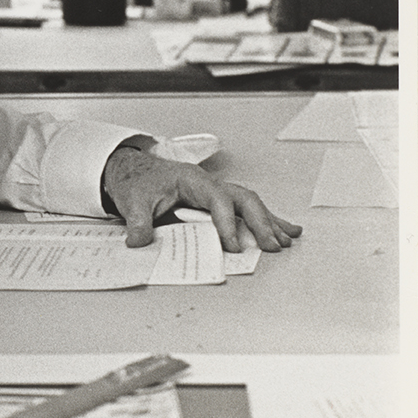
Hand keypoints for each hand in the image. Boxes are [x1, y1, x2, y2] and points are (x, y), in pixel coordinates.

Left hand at [102, 146, 302, 252]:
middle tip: (271, 246)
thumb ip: (137, 221)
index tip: (231, 245)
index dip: (226, 221)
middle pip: (243, 198)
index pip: (217, 198)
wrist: (132, 171)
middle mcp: (208, 184)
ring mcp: (215, 192)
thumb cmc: (136, 182)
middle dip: (259, 222)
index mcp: (191, 180)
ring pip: (250, 204)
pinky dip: (266, 220)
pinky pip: (245, 210)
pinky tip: (285, 231)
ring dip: (269, 222)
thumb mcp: (131, 201)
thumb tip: (138, 242)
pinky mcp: (217, 203)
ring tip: (286, 242)